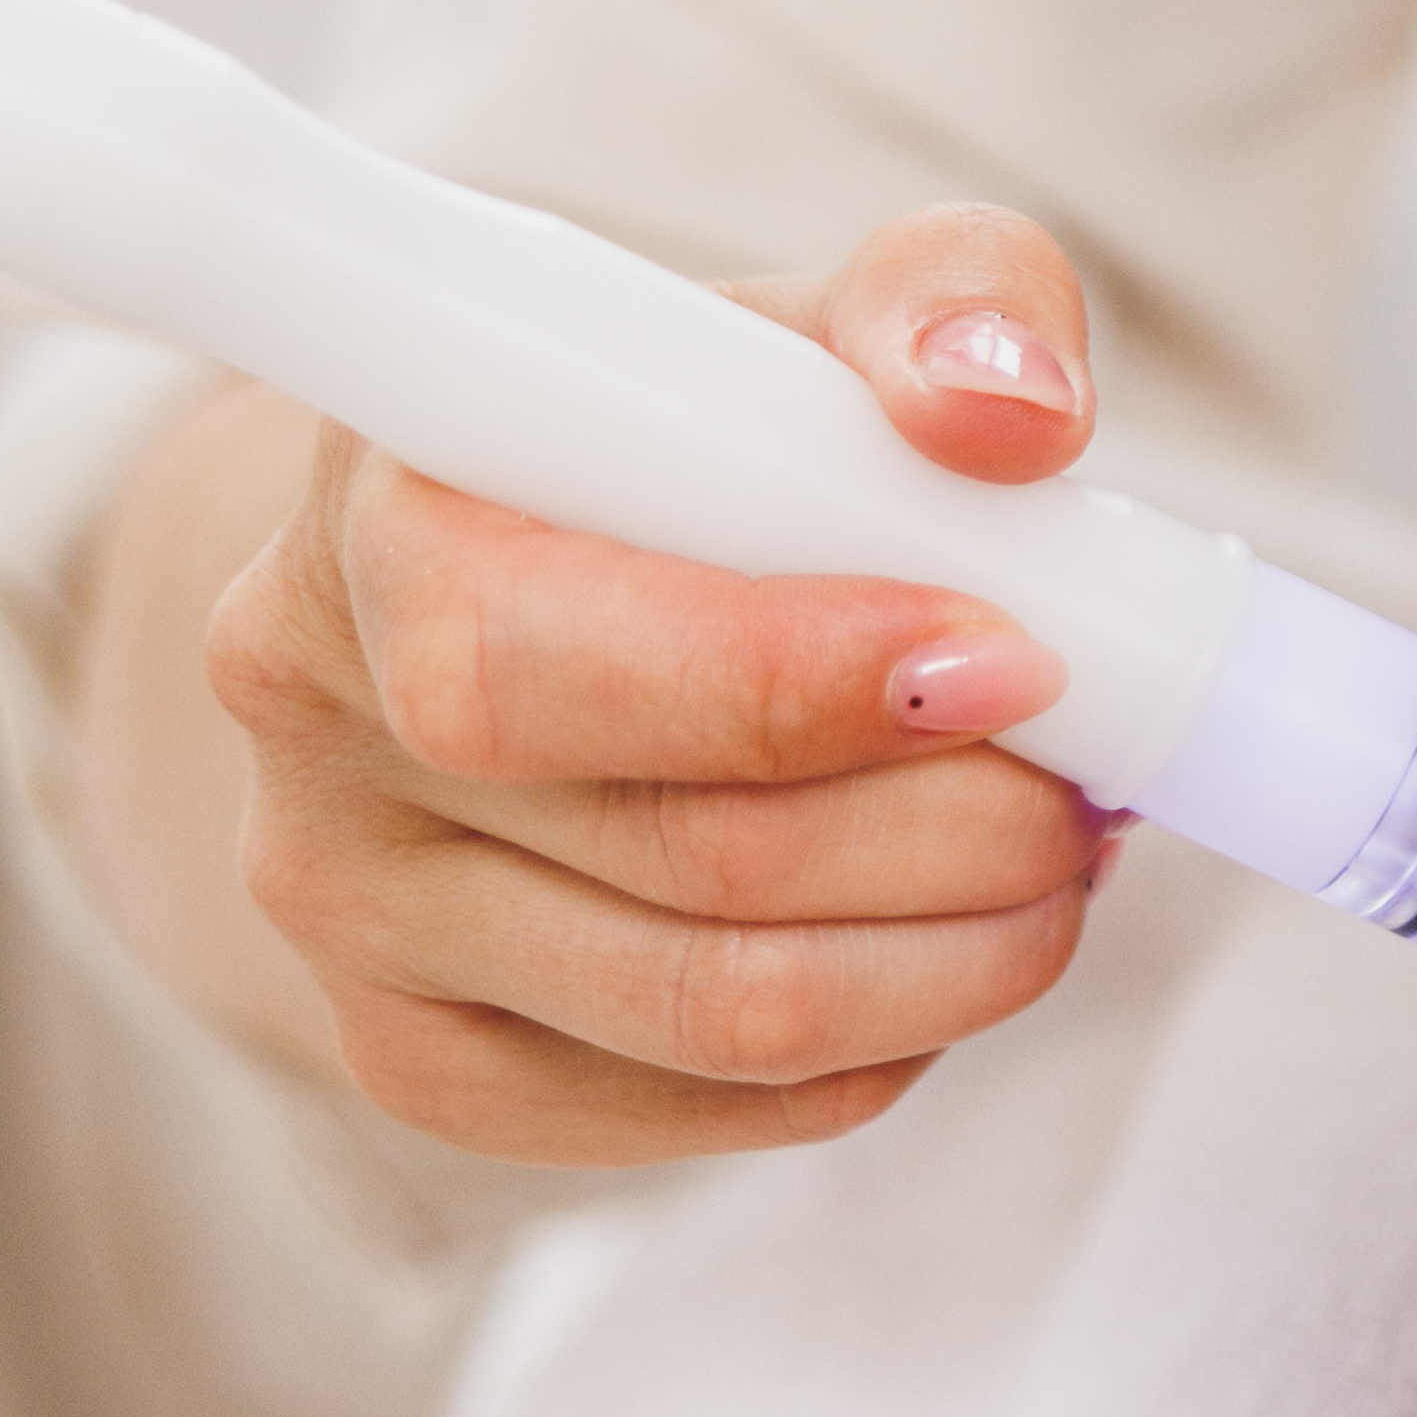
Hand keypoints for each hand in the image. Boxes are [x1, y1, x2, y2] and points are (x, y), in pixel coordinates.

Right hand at [173, 206, 1124, 1164]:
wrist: (526, 571)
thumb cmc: (696, 441)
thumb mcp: (821, 321)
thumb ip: (947, 305)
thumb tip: (1010, 411)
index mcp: (381, 519)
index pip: (537, 663)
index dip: (802, 685)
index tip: (1020, 661)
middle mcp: (319, 725)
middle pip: (687, 858)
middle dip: (960, 836)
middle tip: (1097, 789)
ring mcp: (350, 912)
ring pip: (711, 1011)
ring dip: (956, 958)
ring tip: (1060, 864)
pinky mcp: (420, 1057)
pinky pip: (692, 1110)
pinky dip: (875, 1048)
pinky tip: (941, 947)